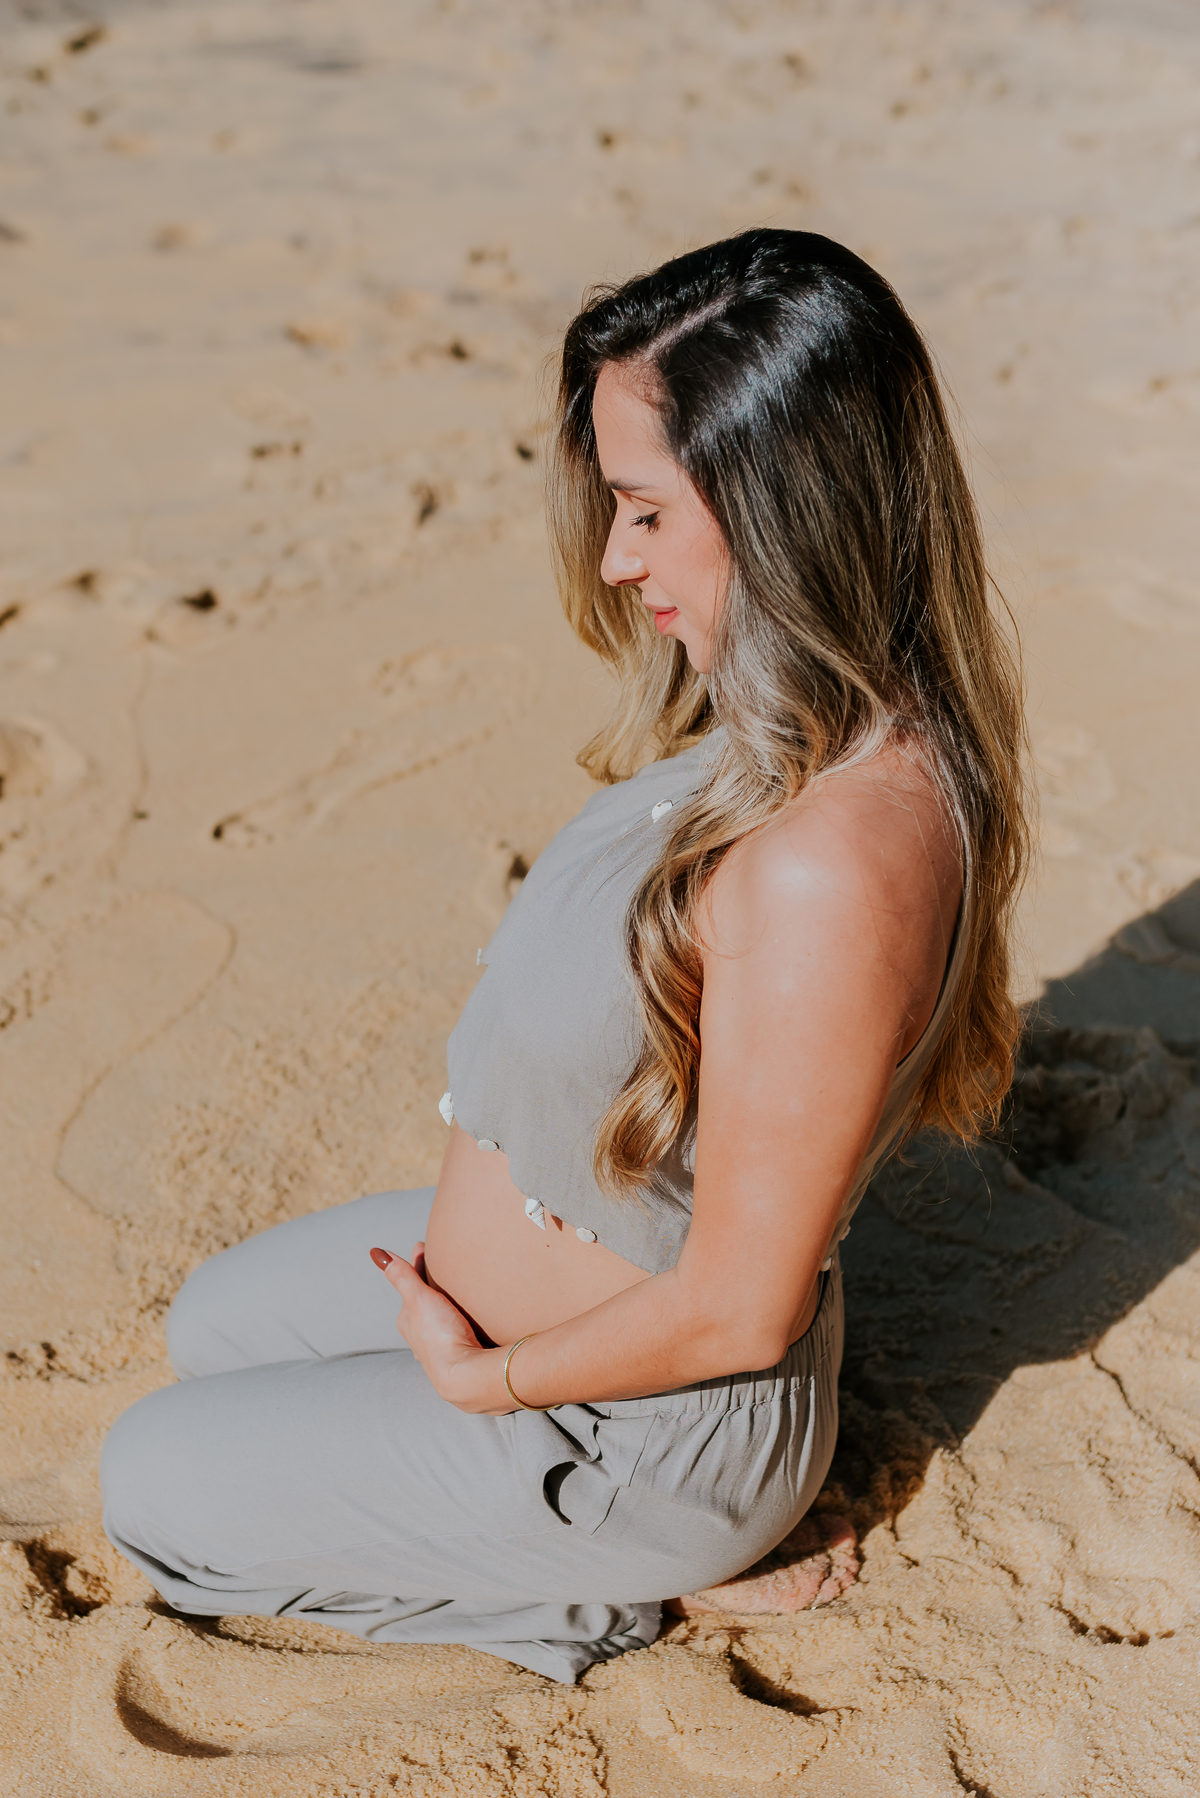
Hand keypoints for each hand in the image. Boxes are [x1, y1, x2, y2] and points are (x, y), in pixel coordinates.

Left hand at [369, 1244, 511, 1413]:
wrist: (464, 1376)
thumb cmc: (440, 1336)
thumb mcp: (418, 1299)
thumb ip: (401, 1276)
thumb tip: (375, 1252)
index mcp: (407, 1320)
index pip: (411, 1285)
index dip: (417, 1265)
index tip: (422, 1246)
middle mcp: (418, 1336)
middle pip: (423, 1303)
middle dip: (429, 1285)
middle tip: (439, 1264)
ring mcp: (437, 1348)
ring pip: (437, 1319)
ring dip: (443, 1305)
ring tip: (454, 1291)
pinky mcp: (457, 1356)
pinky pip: (453, 1332)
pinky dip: (456, 1321)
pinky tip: (464, 1323)